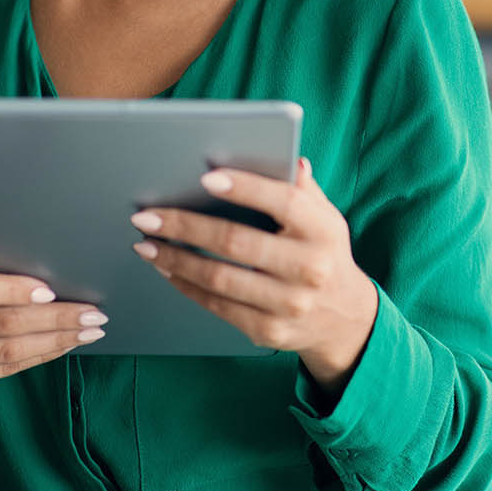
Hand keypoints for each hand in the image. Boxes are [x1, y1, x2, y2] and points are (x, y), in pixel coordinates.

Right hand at [0, 234, 108, 387]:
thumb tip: (44, 248)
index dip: (13, 290)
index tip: (51, 289)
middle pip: (1, 325)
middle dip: (55, 319)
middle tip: (93, 314)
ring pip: (7, 352)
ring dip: (56, 342)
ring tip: (89, 331)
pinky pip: (4, 369)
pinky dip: (39, 357)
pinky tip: (65, 345)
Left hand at [130, 157, 378, 396]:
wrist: (344, 320)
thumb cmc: (324, 253)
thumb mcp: (326, 217)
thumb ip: (303, 189)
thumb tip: (289, 158)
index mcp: (323, 231)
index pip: (283, 202)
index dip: (244, 188)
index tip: (206, 176)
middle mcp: (309, 269)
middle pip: (236, 243)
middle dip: (185, 227)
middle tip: (147, 215)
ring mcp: (288, 304)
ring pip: (219, 278)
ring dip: (175, 259)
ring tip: (146, 242)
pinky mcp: (268, 331)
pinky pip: (217, 305)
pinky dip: (185, 285)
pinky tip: (166, 268)